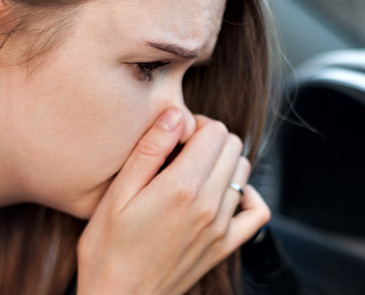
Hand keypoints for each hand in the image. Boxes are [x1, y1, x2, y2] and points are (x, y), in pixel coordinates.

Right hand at [76, 108, 270, 294]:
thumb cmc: (108, 249)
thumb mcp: (116, 194)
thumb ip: (149, 150)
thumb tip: (176, 115)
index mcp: (182, 187)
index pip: (215, 131)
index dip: (196, 124)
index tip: (177, 135)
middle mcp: (209, 205)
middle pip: (234, 146)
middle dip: (211, 139)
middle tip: (183, 150)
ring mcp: (221, 227)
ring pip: (243, 172)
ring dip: (224, 163)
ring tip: (194, 172)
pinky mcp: (224, 246)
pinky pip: (256, 212)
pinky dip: (247, 195)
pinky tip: (224, 193)